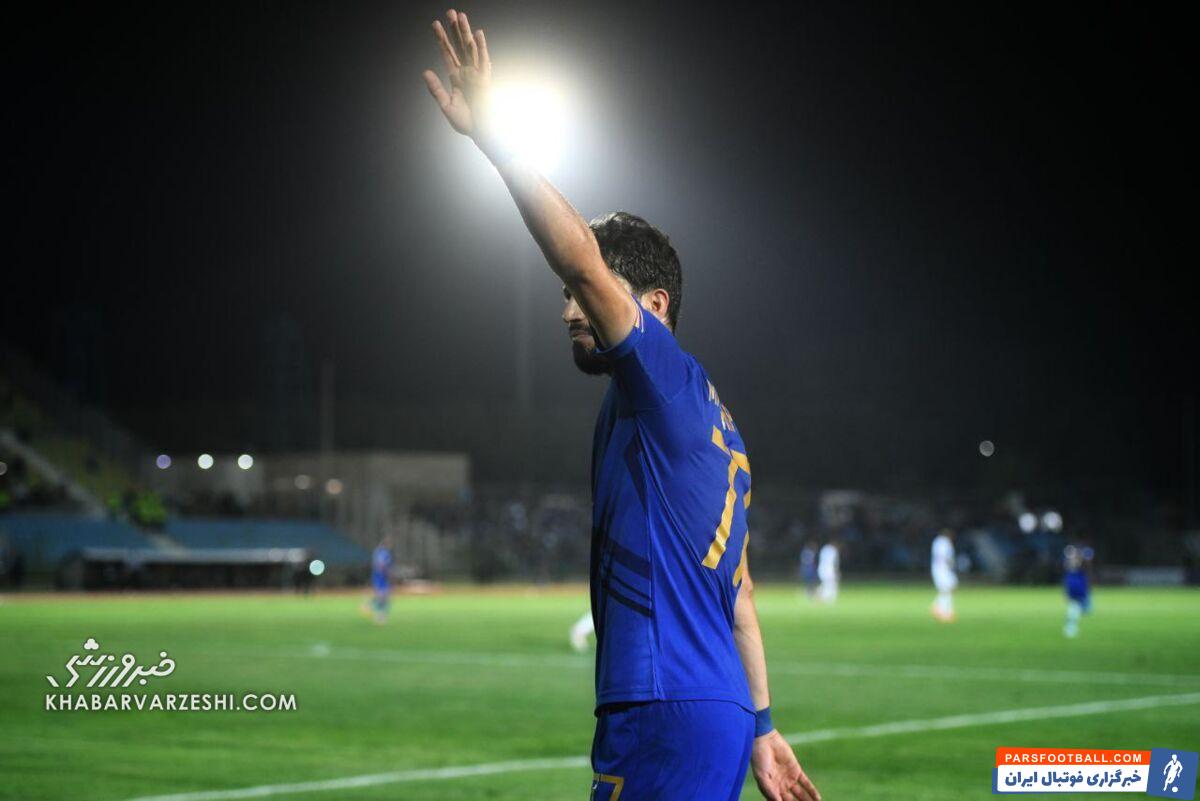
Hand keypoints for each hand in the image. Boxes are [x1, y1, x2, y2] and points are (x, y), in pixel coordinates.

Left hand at [422, 9, 497, 151]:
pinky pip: (483, 60)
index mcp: (456, 77)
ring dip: (465, 32)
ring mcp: (476, 74)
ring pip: (470, 48)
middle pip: (459, 46)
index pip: (447, 53)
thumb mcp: (446, 105)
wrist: (481, 133)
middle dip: (454, 29)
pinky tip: (478, 33)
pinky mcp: (484, 80)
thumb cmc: (466, 121)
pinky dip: (481, 47)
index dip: (441, 39)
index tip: (435, 24)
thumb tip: (425, 71)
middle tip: (450, 12)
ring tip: (460, 15)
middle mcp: (466, 72)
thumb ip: (436, 88)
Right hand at [751, 730, 820, 800]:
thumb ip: (769, 791)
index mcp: (770, 789)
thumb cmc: (759, 758)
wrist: (765, 740)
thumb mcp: (761, 776)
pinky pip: (806, 783)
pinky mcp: (796, 770)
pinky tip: (817, 799)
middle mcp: (780, 786)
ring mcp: (788, 778)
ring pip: (800, 794)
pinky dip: (811, 791)